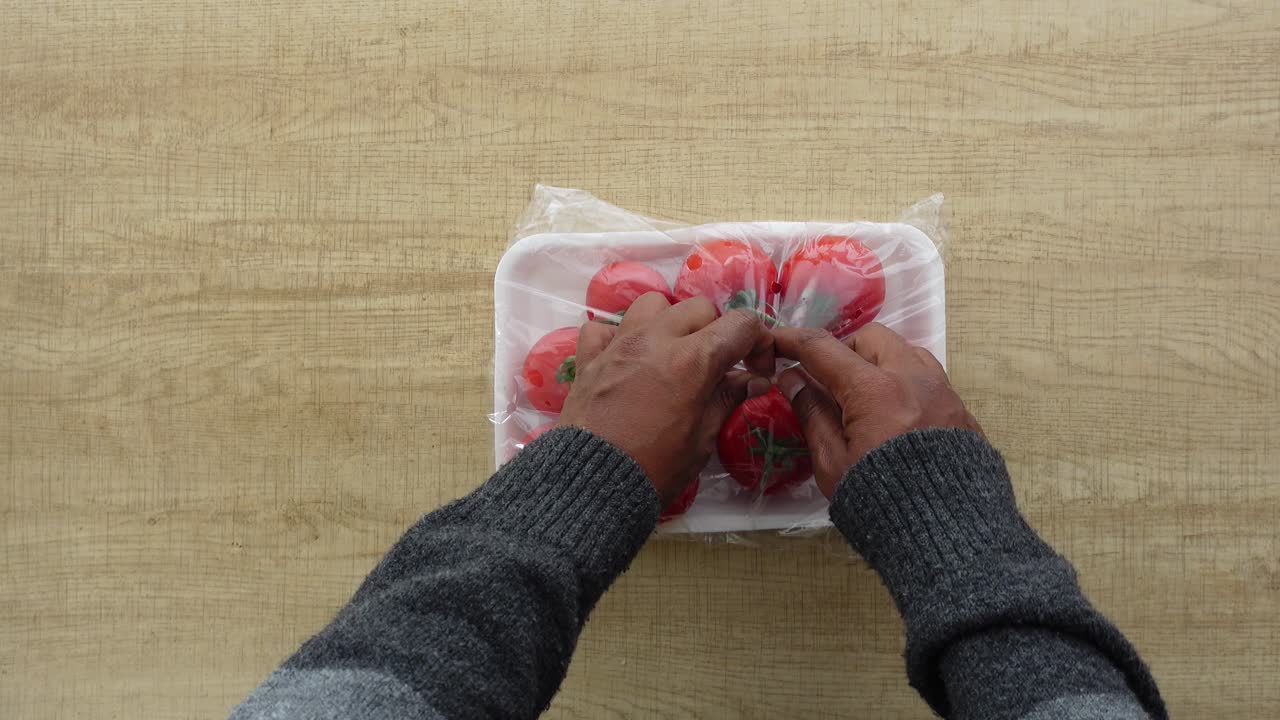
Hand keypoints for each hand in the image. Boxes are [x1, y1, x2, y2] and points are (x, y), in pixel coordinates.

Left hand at [560, 293, 773, 503]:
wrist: (592, 484)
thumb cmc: (655, 468)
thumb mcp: (703, 439)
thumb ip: (727, 399)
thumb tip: (753, 380)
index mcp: (693, 359)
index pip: (740, 324)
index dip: (757, 342)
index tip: (755, 368)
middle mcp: (656, 339)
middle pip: (699, 308)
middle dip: (717, 330)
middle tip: (717, 365)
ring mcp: (619, 344)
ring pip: (652, 304)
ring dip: (670, 321)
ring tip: (672, 353)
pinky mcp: (589, 357)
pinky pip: (604, 327)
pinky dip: (619, 336)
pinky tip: (628, 359)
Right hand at [773, 323, 981, 497]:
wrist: (947, 535)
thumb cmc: (881, 503)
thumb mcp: (832, 463)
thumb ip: (812, 413)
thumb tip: (793, 379)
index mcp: (873, 390)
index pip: (824, 349)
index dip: (794, 341)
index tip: (778, 341)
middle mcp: (911, 378)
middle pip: (871, 337)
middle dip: (844, 349)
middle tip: (829, 381)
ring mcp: (941, 390)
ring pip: (904, 351)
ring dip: (878, 361)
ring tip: (864, 395)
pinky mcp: (959, 408)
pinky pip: (928, 377)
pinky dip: (904, 381)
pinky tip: (895, 414)